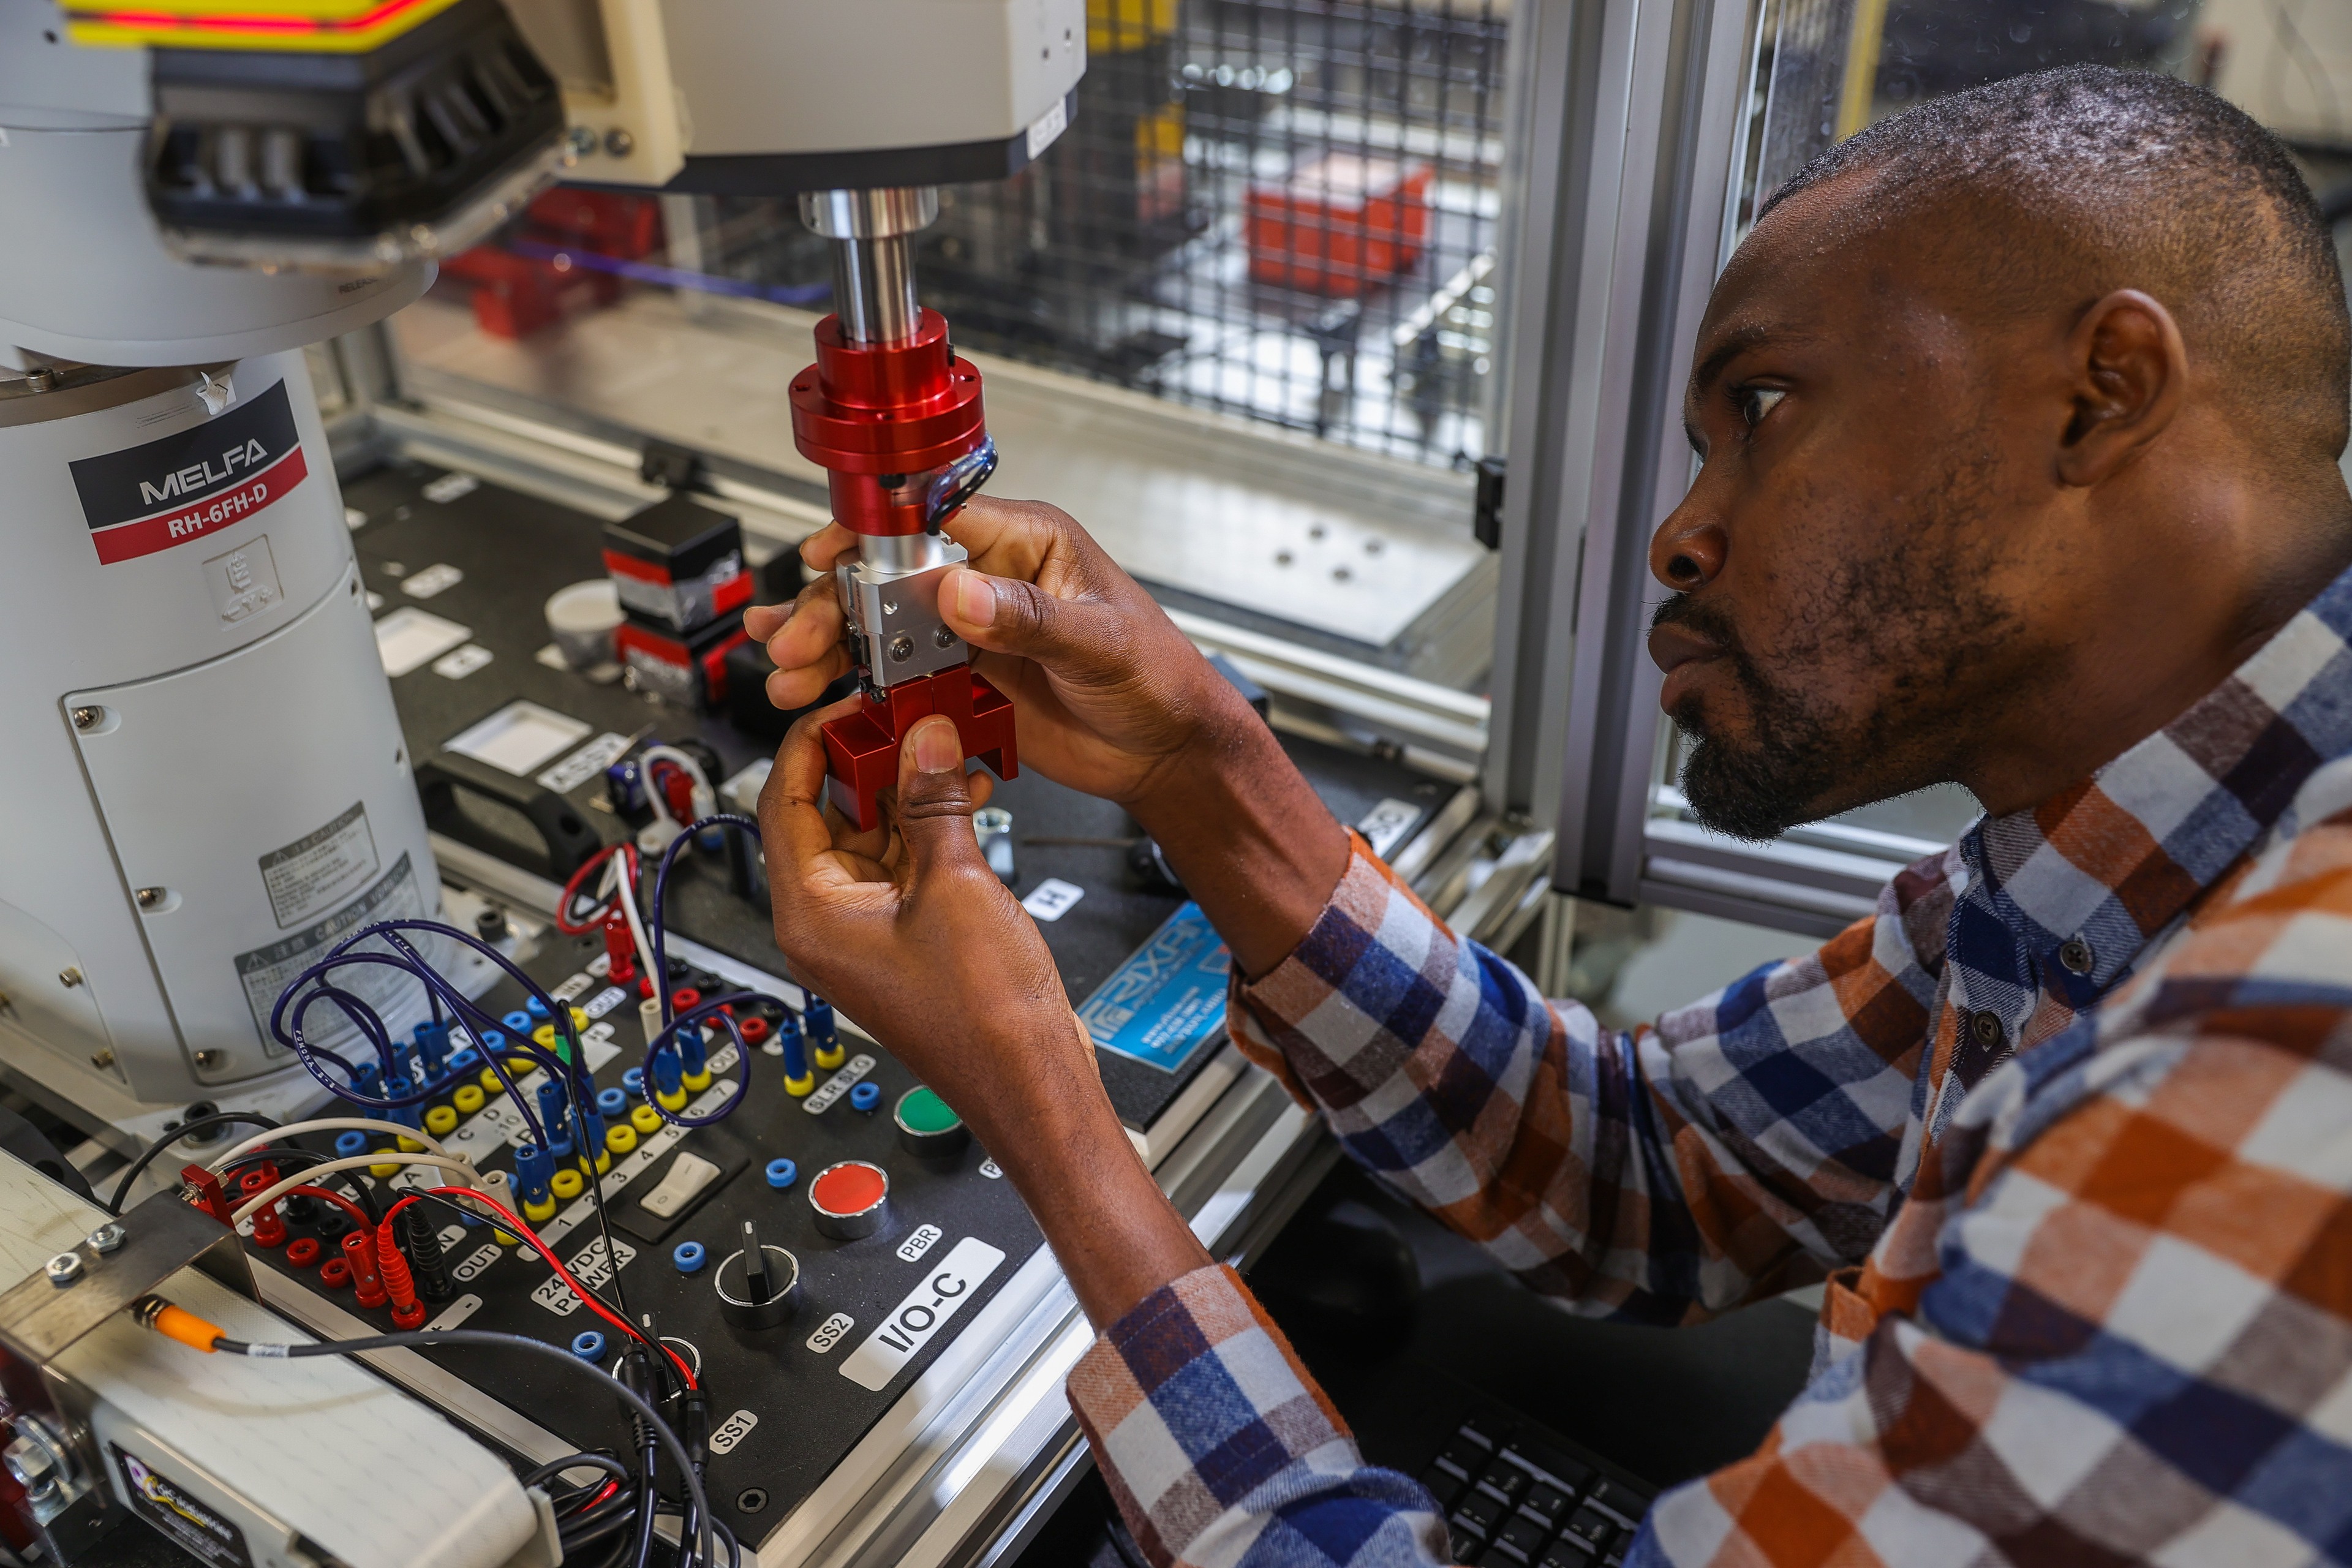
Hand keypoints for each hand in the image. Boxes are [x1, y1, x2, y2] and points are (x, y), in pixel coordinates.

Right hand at [742, 496, 1248, 808]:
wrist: (1167, 753)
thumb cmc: (1159, 679)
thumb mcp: (1100, 644)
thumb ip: (1029, 617)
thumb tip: (961, 591)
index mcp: (1024, 542)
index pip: (932, 518)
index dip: (872, 534)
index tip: (827, 556)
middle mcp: (987, 580)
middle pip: (888, 578)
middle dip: (835, 605)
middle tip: (796, 638)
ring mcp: (969, 633)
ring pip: (880, 628)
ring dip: (831, 646)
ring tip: (787, 670)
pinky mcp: (961, 681)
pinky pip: (897, 679)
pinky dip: (854, 688)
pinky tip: (818, 698)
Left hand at [759, 706, 1210, 1325]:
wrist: (1033, 1082)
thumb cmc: (984, 1019)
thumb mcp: (956, 882)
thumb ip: (933, 800)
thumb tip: (921, 737)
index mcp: (810, 915)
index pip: (785, 800)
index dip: (815, 741)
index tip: (850, 701)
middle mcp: (826, 926)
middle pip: (826, 815)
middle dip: (870, 760)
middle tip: (908, 715)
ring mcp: (866, 934)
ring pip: (871, 837)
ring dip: (908, 791)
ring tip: (947, 746)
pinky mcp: (904, 939)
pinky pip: (903, 865)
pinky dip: (929, 826)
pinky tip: (966, 793)